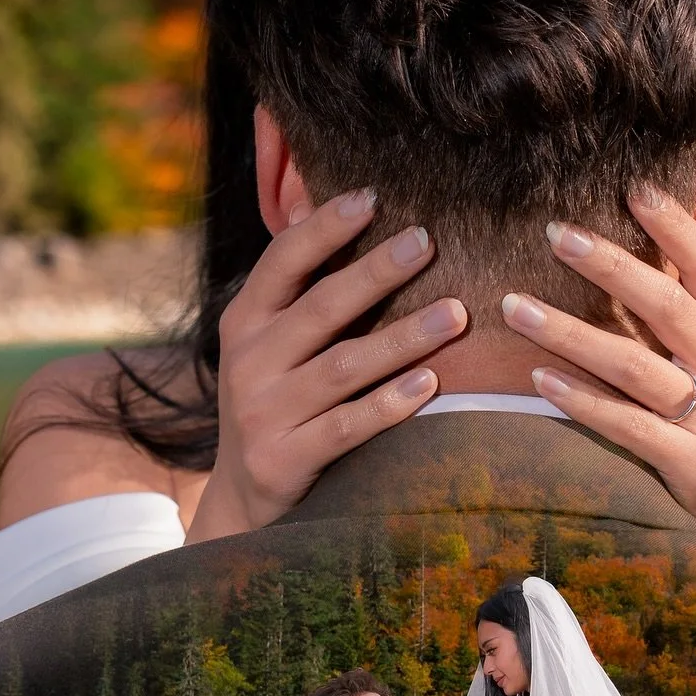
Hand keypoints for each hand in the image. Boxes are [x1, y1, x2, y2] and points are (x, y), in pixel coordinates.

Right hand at [185, 191, 466, 541]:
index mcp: (245, 321)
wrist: (240, 498)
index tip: (371, 196)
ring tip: (455, 314)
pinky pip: (348, 428)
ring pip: (343, 367)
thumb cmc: (275, 399)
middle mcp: (249, 362)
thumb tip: (339, 205)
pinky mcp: (285, 460)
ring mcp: (264, 413)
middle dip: (376, 271)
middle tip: (426, 240)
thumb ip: (301, 290)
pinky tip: (431, 384)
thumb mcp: (269, 343)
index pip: (282, 261)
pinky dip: (389, 405)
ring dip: (402, 338)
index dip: (324, 228)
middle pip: (321, 308)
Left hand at [500, 187, 695, 563]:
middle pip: (668, 306)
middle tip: (555, 232)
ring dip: (569, 333)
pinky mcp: (695, 466)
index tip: (631, 187)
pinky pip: (628, 427)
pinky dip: (582, 402)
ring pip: (635, 366)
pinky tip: (537, 379)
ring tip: (514, 306)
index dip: (674, 225)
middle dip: (611, 266)